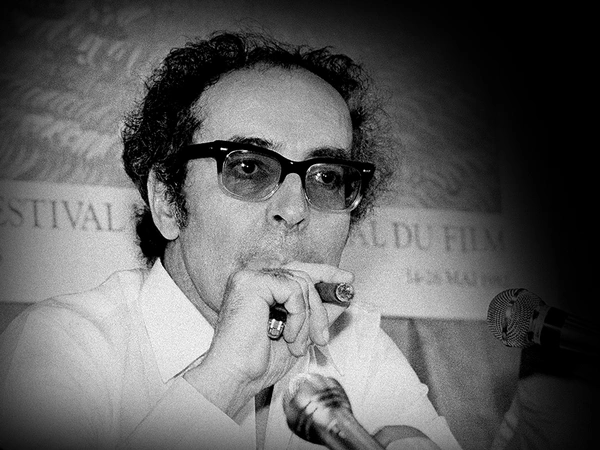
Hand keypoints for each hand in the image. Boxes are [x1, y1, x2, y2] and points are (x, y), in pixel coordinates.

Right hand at [184, 262, 352, 417]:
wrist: (236, 376)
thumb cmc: (257, 361)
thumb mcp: (299, 333)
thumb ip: (317, 313)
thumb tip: (341, 298)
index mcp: (261, 287)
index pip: (298, 270)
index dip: (325, 273)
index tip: (347, 280)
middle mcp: (254, 278)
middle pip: (303, 273)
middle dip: (321, 304)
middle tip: (326, 328)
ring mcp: (251, 277)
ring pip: (302, 283)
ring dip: (308, 318)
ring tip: (297, 343)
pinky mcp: (252, 283)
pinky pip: (293, 290)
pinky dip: (298, 316)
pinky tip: (287, 335)